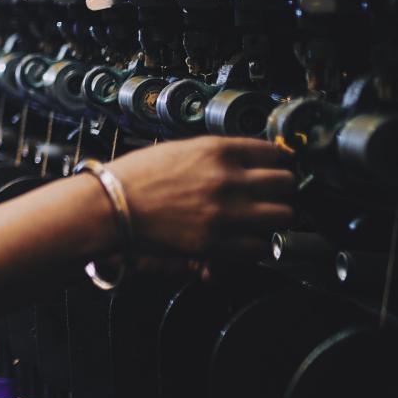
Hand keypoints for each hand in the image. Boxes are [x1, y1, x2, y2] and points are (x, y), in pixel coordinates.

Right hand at [104, 137, 296, 259]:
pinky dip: (258, 245)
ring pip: (283, 216)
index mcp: (218, 151)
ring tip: (261, 219)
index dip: (278, 162)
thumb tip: (245, 162)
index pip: (274, 152)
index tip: (276, 168)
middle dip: (281, 189)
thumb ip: (216, 154)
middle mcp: (229, 180)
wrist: (110, 206)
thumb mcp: (179, 149)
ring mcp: (226, 213)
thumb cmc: (136, 177)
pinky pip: (262, 247)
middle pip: (286, 184)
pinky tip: (245, 239)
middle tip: (271, 195)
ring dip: (275, 218)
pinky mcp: (218, 244)